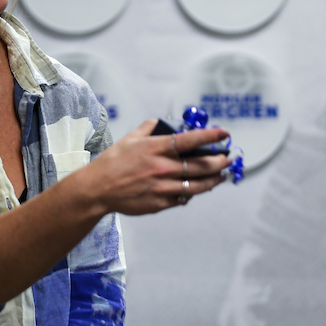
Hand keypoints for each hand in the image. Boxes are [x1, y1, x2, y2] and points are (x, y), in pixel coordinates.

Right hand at [78, 120, 230, 215]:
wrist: (98, 189)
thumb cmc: (113, 162)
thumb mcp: (130, 138)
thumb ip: (149, 127)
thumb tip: (165, 121)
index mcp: (156, 149)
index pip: (190, 140)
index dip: (211, 136)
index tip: (224, 133)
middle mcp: (162, 168)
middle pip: (201, 165)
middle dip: (220, 161)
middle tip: (227, 158)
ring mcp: (162, 188)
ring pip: (198, 185)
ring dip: (214, 180)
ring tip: (221, 176)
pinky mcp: (160, 204)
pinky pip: (183, 198)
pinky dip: (193, 192)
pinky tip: (197, 188)